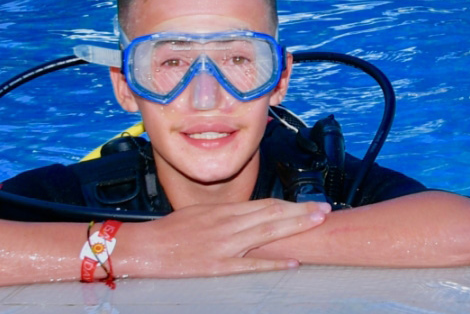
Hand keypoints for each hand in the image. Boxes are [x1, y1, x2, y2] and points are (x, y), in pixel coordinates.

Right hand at [119, 200, 329, 277]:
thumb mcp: (201, 213)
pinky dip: (273, 263)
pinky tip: (293, 263)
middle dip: (302, 212)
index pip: (266, 205)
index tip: (312, 204)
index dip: (292, 204)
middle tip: (326, 210)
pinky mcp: (217, 266)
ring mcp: (224, 246)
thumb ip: (228, 214)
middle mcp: (228, 225)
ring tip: (317, 224)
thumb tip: (253, 214)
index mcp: (224, 211)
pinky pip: (250, 265)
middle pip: (272, 215)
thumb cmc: (170, 230)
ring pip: (266, 233)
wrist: (143, 248)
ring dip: (295, 228)